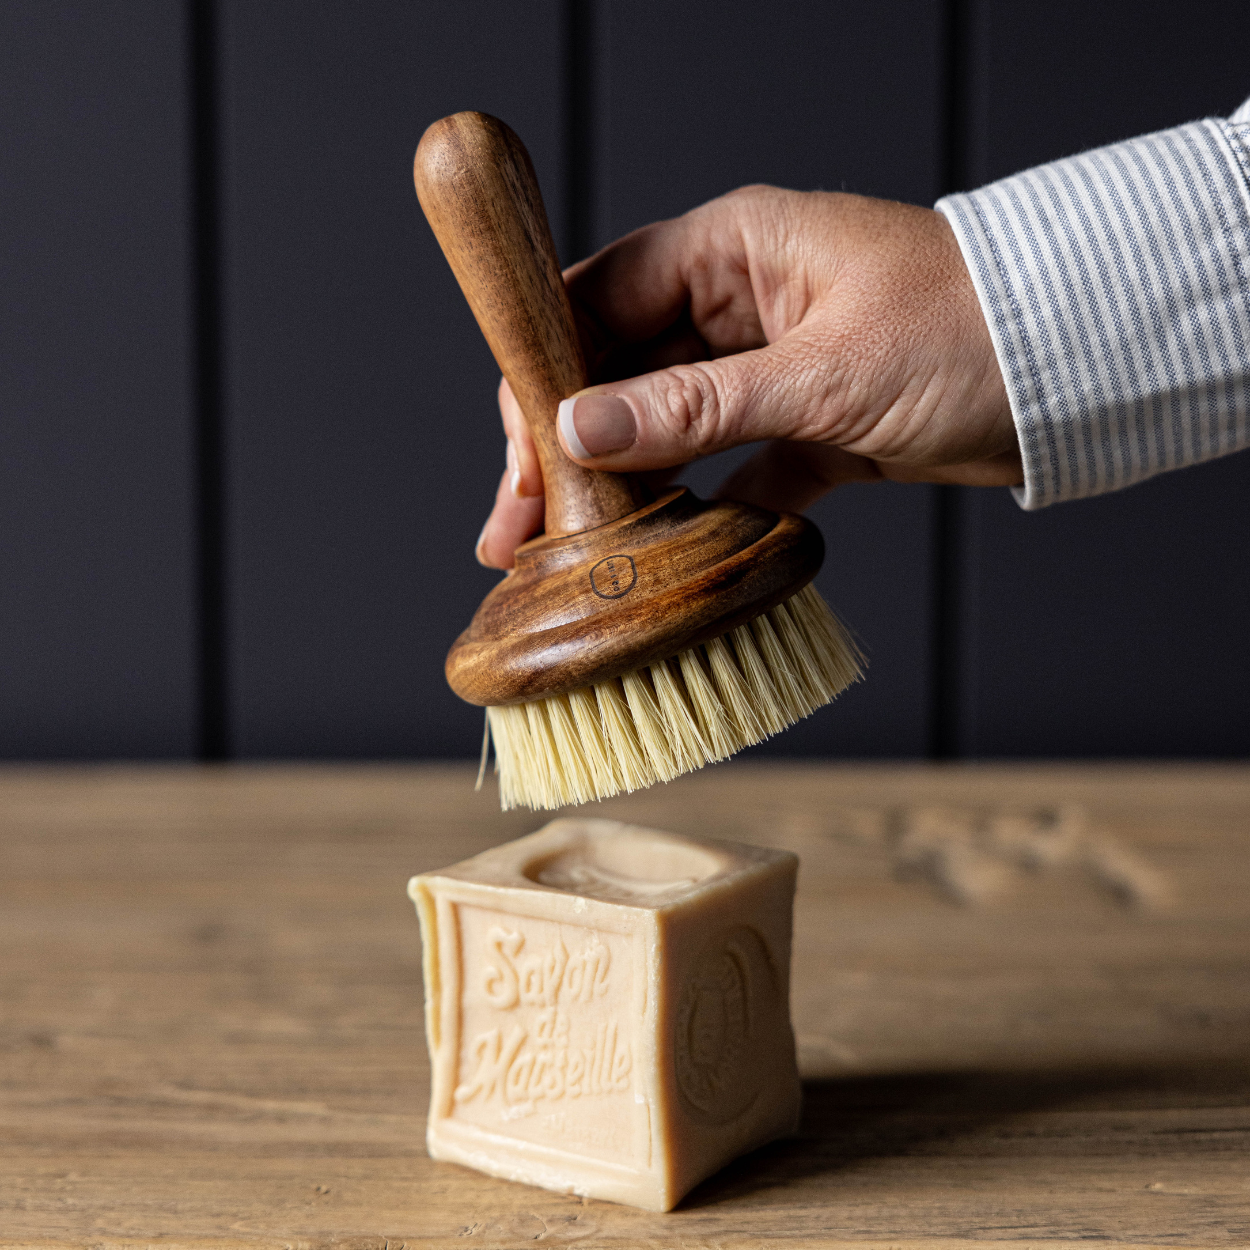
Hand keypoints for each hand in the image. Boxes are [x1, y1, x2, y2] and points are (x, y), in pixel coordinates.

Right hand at [476, 186, 1016, 568]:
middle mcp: (741, 303)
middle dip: (566, 450)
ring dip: (623, 489)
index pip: (599, 300)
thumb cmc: (971, 332)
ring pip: (668, 428)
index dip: (546, 375)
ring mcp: (771, 368)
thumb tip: (581, 428)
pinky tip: (667, 558)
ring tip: (570, 556)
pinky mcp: (808, 426)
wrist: (1081, 369)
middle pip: (619, 373)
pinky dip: (703, 513)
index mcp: (734, 250)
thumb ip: (698, 405)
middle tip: (520, 529)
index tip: (522, 454)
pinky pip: (732, 469)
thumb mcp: (824, 372)